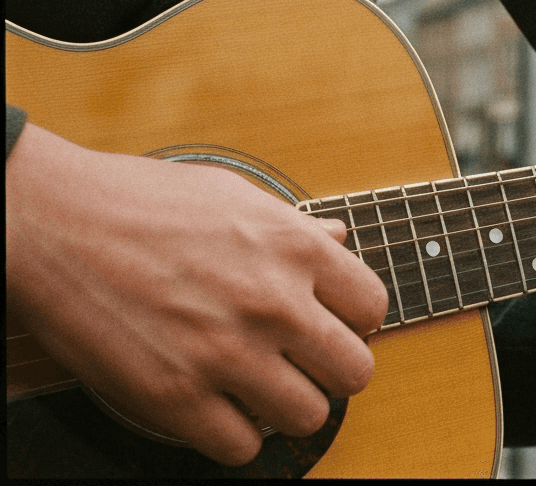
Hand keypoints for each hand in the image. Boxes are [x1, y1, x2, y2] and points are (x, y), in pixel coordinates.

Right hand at [5, 124, 387, 465]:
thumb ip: (293, 227)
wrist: (52, 220)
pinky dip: (232, 437)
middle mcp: (273, 303)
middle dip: (331, 372)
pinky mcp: (175, 396)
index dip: (354, 321)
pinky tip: (214, 409)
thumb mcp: (232, 195)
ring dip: (285, 408)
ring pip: (308, 417)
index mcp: (294, 249)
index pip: (374, 308)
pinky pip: (241, 448)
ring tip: (257, 388)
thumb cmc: (138, 201)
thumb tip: (339, 239)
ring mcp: (227, 353)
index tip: (328, 323)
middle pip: (355, 373)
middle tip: (300, 364)